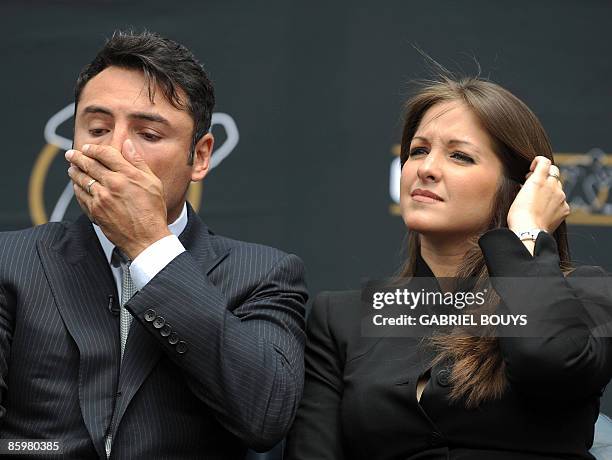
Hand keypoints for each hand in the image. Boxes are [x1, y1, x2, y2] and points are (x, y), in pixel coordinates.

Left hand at [66, 139, 170, 258]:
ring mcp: (101, 198)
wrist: (147, 238)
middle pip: (89, 164)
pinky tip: (77, 186)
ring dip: (74, 171)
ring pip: (81, 179)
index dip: (93, 149)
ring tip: (72, 168)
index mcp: (128, 175)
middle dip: (78, 157)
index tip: (88, 148)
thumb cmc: (152, 212)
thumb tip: (127, 145)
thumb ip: (138, 162)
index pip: (105, 154)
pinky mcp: (95, 211)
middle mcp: (112, 184)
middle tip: (71, 154)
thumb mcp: (153, 183)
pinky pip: (80, 196)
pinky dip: (76, 188)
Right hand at [507, 156, 569, 233]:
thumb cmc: (518, 215)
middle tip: (535, 184)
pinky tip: (545, 211)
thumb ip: (528, 183)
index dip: (538, 161)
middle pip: (554, 172)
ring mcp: (561, 197)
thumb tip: (530, 180)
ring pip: (558, 187)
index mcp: (538, 179)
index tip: (533, 168)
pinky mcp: (565, 208)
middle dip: (546, 175)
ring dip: (550, 190)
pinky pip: (562, 201)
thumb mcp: (518, 194)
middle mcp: (552, 185)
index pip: (544, 161)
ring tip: (539, 201)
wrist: (528, 230)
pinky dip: (555, 203)